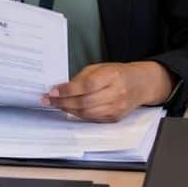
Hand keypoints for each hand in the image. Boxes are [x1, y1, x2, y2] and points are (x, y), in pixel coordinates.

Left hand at [41, 61, 173, 121]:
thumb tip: (61, 88)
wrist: (140, 84)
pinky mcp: (114, 118)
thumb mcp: (100, 67)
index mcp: (112, 76)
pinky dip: (78, 115)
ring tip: (55, 104)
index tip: (52, 91)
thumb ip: (82, 78)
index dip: (67, 90)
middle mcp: (116, 93)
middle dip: (62, 102)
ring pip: (86, 113)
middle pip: (84, 102)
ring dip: (68, 110)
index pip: (86, 85)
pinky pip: (92, 119)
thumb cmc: (118, 73)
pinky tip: (69, 109)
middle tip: (48, 100)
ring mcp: (116, 108)